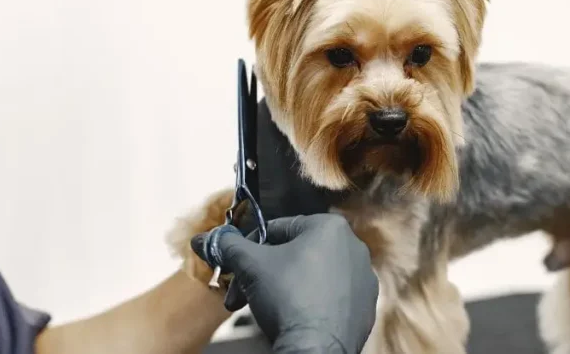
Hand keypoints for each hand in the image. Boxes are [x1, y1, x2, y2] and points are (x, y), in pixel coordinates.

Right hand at [191, 214, 378, 352]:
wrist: (315, 349)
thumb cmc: (288, 298)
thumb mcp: (251, 265)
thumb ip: (228, 245)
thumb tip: (204, 239)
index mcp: (330, 227)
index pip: (278, 228)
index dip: (250, 248)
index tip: (236, 267)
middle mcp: (354, 247)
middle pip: (294, 254)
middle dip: (262, 274)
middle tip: (241, 294)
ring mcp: (363, 279)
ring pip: (311, 276)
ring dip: (283, 288)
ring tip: (264, 308)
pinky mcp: (364, 307)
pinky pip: (329, 298)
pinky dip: (310, 304)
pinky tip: (293, 319)